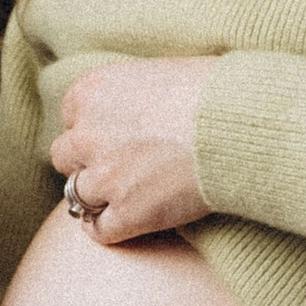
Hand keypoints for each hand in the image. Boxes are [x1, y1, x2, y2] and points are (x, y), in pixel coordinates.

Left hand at [50, 55, 217, 242]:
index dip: (93, 132)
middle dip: (88, 164)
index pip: (71, 119)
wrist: (241, 122)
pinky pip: (99, 230)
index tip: (116, 140)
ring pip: (76, 195)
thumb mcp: (159, 74)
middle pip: (65, 157)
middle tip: (120, 170)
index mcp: (91, 92)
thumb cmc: (214, 90)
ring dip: (97, 198)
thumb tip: (136, 108)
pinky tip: (130, 223)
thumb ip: (131, 95)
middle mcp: (87, 132)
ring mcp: (104, 175)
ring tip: (124, 199)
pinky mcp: (126, 211)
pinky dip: (110, 230)